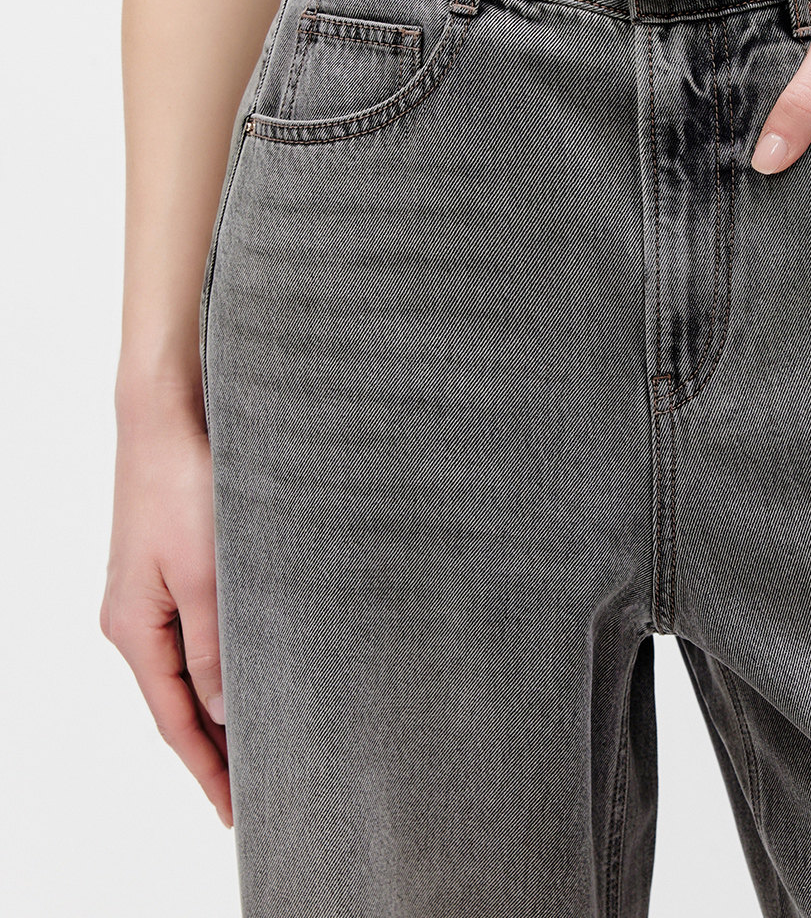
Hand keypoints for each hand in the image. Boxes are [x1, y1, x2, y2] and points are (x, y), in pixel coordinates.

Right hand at [100, 395, 231, 827]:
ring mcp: (148, 595)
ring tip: (257, 744)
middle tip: (255, 790)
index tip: (234, 811)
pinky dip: (220, 663)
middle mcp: (134, 620)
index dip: (206, 769)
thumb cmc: (183, 486)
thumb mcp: (207, 575)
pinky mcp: (169, 569)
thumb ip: (214, 647)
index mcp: (134, 629)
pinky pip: (194, 634)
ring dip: (220, 706)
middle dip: (214, 748)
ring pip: (189, 669)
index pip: (175, 720)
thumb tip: (221, 713)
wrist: (166, 419)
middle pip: (178, 701)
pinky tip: (246, 672)